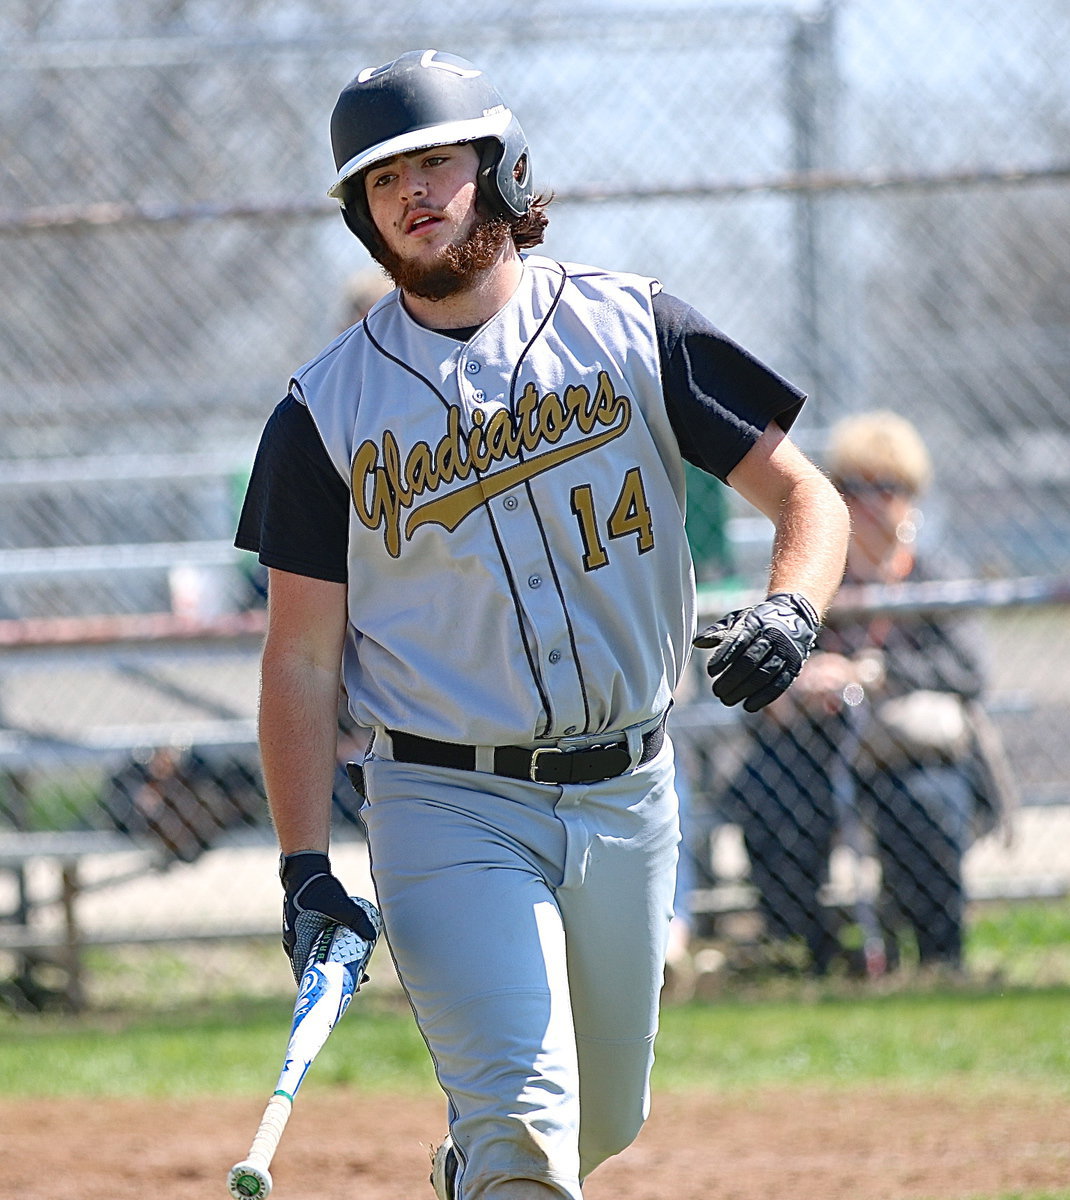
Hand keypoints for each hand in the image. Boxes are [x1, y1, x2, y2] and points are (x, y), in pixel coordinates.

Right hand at [280, 851, 378, 980]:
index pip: (307, 975)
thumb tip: (372, 938)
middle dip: (335, 978)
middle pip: (316, 969)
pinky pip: (321, 947)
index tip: (344, 992)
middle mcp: (297, 944)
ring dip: (335, 966)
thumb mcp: (336, 903)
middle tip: (360, 981)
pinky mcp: (309, 929)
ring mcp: (302, 937)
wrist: (305, 870)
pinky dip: (333, 954)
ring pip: (319, 958)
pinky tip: (349, 953)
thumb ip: (353, 917)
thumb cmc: (317, 888)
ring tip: (358, 970)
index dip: (324, 987)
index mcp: (297, 943)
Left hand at [693, 592, 820, 711]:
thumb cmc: (757, 621)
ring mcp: (785, 652)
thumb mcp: (737, 619)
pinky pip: (779, 685)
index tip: (710, 671)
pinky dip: (763, 698)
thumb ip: (717, 631)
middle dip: (731, 679)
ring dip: (744, 691)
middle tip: (716, 691)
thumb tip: (697, 643)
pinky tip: (748, 706)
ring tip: (726, 700)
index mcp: (755, 623)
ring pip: (763, 675)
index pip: (737, 641)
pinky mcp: (794, 666)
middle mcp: (772, 637)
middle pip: (749, 661)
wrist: (795, 616)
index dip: (723, 657)